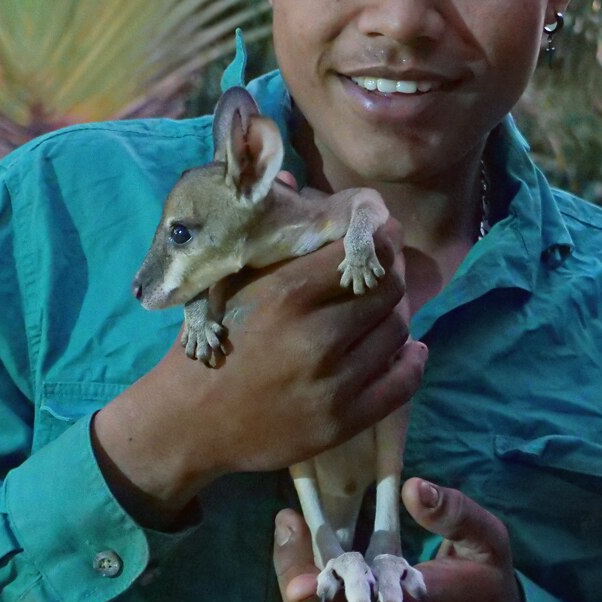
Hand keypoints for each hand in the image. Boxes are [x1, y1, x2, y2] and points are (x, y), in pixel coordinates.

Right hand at [94, 200, 425, 524]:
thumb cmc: (212, 340)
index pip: (361, 254)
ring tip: (385, 310)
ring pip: (397, 333)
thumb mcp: (231, 281)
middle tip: (385, 272)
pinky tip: (409, 350)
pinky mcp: (343, 421)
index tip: (382, 233)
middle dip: (392, 275)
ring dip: (397, 316)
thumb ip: (269, 236)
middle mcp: (315, 337)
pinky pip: (402, 385)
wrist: (188, 421)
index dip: (381, 238)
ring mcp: (332, 384)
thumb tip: (294, 179)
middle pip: (388, 291)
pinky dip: (413, 362)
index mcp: (286, 294)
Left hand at [272, 478, 522, 601]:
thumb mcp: (489, 539)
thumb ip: (454, 513)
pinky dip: (305, 591)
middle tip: (287, 523)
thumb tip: (413, 487)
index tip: (298, 581)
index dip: (337, 595)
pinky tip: (303, 552)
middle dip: (298, 576)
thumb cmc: (488, 583)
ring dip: (295, 581)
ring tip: (290, 530)